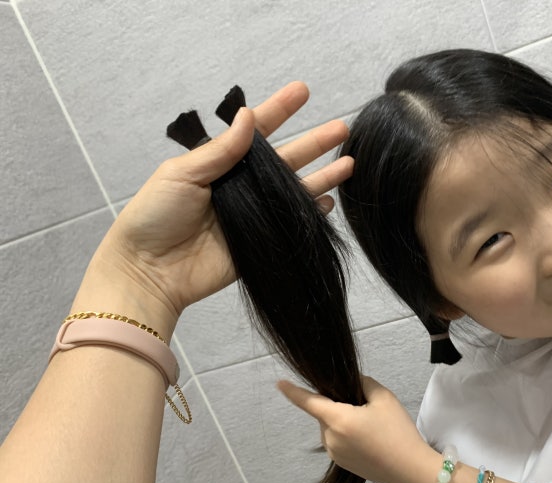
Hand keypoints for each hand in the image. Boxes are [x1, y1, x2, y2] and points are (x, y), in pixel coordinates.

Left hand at [75, 82, 352, 336]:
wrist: (149, 271)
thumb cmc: (156, 216)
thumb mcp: (182, 175)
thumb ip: (220, 150)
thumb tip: (248, 115)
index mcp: (219, 164)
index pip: (255, 132)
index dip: (279, 111)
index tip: (302, 91)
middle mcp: (241, 186)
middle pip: (284, 160)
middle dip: (313, 143)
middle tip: (342, 128)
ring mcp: (254, 215)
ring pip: (294, 190)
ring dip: (322, 177)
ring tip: (350, 163)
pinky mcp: (261, 243)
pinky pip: (292, 224)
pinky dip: (312, 213)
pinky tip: (330, 201)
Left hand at [278, 376, 435, 482]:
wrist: (409, 469)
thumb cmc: (397, 431)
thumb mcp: (384, 398)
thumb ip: (363, 383)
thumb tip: (352, 382)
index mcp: (338, 419)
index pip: (309, 402)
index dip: (293, 391)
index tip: (279, 383)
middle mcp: (330, 438)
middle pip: (325, 413)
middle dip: (339, 405)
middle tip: (367, 408)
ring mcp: (334, 453)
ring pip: (331, 427)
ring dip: (343, 421)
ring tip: (372, 427)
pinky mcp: (341, 464)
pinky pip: (337, 441)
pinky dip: (347, 434)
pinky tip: (369, 439)